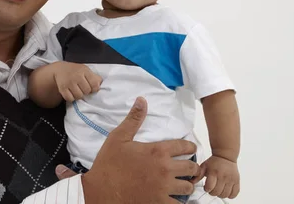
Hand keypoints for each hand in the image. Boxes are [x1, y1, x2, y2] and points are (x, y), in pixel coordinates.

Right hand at [54, 62, 101, 101]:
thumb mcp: (86, 70)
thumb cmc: (76, 71)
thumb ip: (94, 77)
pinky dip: (71, 98)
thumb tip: (100, 85)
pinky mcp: (62, 88)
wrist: (60, 69)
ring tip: (77, 91)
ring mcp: (69, 82)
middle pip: (87, 91)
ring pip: (79, 96)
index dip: (95, 88)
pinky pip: (70, 98)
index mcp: (84, 70)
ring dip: (79, 95)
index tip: (92, 88)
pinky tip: (71, 93)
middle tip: (83, 88)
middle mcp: (76, 75)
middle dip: (86, 92)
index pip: (94, 84)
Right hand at [80, 97, 199, 203]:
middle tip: (188, 167)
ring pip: (188, 187)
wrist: (101, 190)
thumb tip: (142, 100)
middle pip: (191, 167)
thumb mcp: (118, 137)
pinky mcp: (160, 203)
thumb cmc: (109, 163)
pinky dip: (180, 201)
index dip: (190, 147)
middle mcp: (165, 169)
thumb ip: (134, 119)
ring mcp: (164, 188)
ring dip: (187, 184)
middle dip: (192, 166)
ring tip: (182, 183)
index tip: (190, 149)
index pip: (185, 146)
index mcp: (157, 151)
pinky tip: (175, 198)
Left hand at [200, 155, 239, 198]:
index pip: (210, 187)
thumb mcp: (204, 166)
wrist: (225, 156)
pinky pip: (234, 194)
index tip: (206, 186)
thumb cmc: (214, 162)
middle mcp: (223, 176)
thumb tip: (191, 182)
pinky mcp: (237, 181)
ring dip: (220, 194)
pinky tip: (226, 190)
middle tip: (212, 188)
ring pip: (225, 195)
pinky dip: (230, 195)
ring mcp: (231, 179)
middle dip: (212, 192)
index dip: (207, 189)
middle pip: (217, 192)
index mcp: (214, 172)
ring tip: (218, 189)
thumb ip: (197, 175)